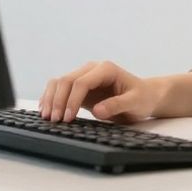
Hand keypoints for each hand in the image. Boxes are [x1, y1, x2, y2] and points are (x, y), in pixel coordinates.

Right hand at [39, 60, 164, 123]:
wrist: (145, 96)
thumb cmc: (142, 98)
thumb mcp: (135, 103)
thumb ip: (117, 105)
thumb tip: (97, 111)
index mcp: (106, 69)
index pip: (82, 82)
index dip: (72, 100)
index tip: (68, 118)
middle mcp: (92, 69)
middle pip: (67, 80)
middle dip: (58, 101)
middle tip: (55, 121)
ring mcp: (84, 76)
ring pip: (59, 82)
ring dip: (51, 99)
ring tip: (47, 118)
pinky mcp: (80, 87)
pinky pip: (60, 88)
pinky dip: (51, 98)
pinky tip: (46, 111)